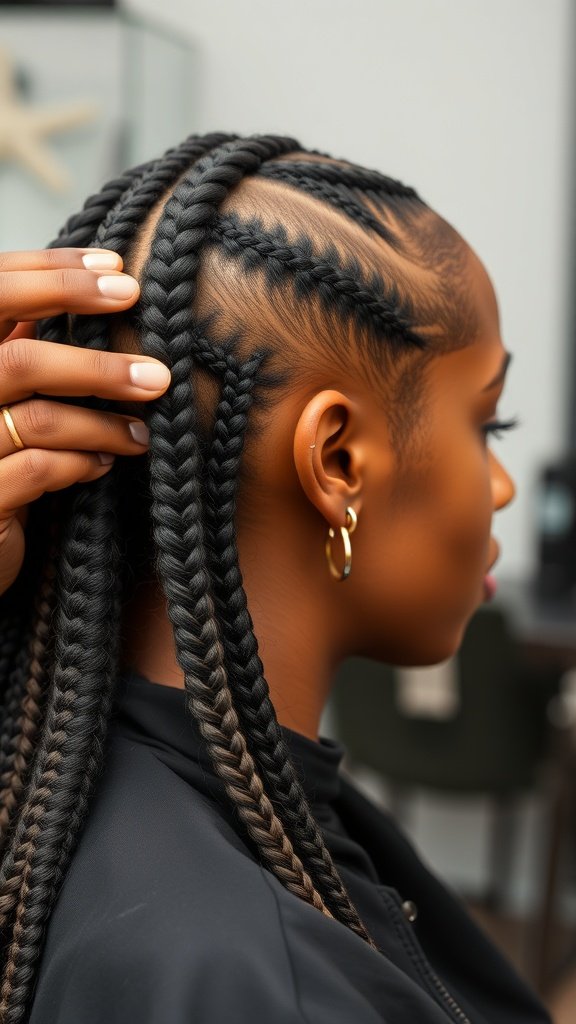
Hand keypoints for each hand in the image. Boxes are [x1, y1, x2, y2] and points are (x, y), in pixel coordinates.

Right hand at [0, 247, 170, 597]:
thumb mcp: (1, 394)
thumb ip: (18, 344)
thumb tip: (76, 286)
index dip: (53, 274)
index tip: (118, 272)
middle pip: (20, 362)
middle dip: (97, 367)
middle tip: (157, 375)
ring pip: (39, 420)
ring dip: (102, 427)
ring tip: (140, 435)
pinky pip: (38, 470)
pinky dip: (81, 464)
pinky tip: (104, 465)